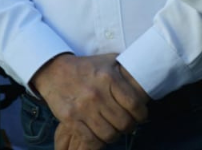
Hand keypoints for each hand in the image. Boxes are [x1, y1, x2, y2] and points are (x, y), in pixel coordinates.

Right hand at [31, 53, 148, 146]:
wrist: (54, 71)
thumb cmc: (87, 66)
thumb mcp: (109, 60)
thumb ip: (126, 69)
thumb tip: (146, 74)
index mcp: (109, 78)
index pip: (134, 103)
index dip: (142, 114)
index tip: (141, 117)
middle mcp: (97, 94)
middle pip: (123, 122)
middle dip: (129, 127)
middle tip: (128, 125)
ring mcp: (83, 108)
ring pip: (108, 134)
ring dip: (115, 136)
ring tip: (115, 131)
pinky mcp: (70, 119)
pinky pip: (90, 140)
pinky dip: (99, 143)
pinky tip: (100, 136)